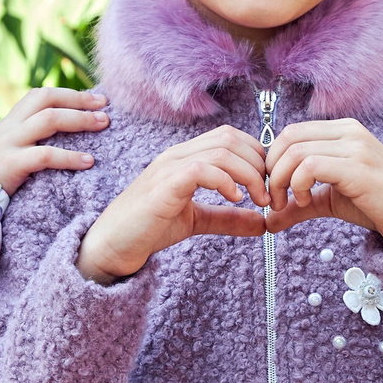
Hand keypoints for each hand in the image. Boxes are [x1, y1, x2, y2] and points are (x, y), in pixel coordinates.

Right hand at [0, 88, 108, 193]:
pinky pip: (45, 155)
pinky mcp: (12, 163)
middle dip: (79, 100)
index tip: (97, 99)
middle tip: (105, 107)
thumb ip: (29, 136)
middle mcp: (12, 125)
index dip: (71, 94)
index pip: (43, 94)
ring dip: (80, 120)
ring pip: (49, 120)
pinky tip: (88, 161)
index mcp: (13, 119)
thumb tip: (65, 132)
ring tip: (103, 125)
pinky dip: (70, 157)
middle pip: (48, 99)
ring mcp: (11, 142)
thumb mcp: (8, 145)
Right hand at [77, 128, 270, 282]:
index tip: (268, 184)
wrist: (113, 245)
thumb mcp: (197, 220)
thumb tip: (263, 223)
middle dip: (258, 163)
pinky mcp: (164, 186)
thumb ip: (228, 217)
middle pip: (229, 138)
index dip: (256, 155)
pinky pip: (202, 169)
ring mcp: (169, 167)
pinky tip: (236, 199)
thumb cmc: (149, 228)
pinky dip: (226, 182)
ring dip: (249, 175)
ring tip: (259, 200)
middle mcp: (177, 155)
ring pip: (221, 151)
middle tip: (269, 194)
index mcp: (184, 157)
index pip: (229, 136)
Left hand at [263, 120, 382, 248]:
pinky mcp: (358, 168)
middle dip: (272, 170)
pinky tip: (306, 201)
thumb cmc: (376, 205)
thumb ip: (299, 203)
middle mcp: (350, 132)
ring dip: (281, 181)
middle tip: (275, 199)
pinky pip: (311, 166)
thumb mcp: (330, 200)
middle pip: (289, 138)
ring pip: (297, 152)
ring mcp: (356, 147)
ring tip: (289, 204)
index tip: (273, 189)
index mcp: (343, 131)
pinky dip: (297, 185)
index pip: (292, 132)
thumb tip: (268, 221)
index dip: (273, 160)